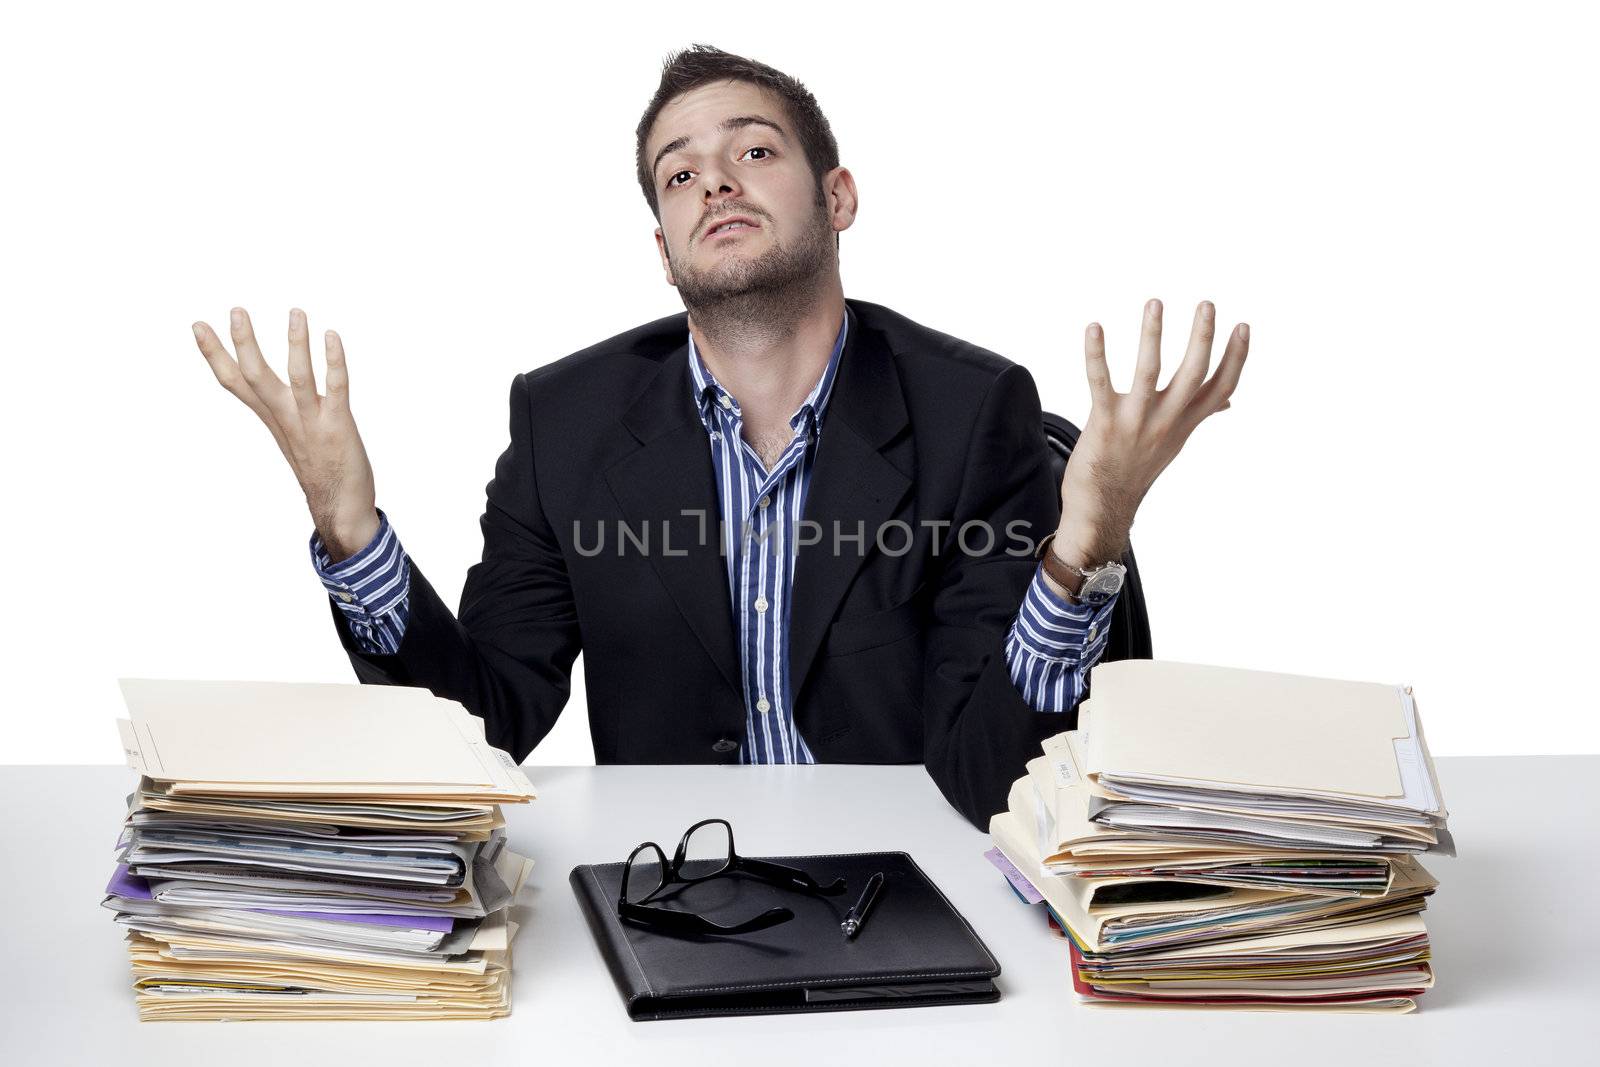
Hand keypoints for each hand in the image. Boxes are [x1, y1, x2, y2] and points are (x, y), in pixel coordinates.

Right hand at [192, 306, 378, 558]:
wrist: (340, 511)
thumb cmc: (320, 469)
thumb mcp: (292, 435)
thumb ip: (281, 409)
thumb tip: (268, 388)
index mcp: (272, 418)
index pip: (235, 382)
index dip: (215, 354)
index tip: (197, 324)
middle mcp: (286, 419)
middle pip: (257, 377)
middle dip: (244, 344)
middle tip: (236, 309)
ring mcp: (311, 424)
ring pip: (298, 379)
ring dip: (296, 345)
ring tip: (297, 312)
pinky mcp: (339, 428)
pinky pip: (336, 390)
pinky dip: (334, 363)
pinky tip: (333, 336)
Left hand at [1053, 298, 1248, 567]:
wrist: (1103, 506)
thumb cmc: (1137, 466)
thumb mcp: (1175, 441)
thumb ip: (1198, 414)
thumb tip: (1228, 401)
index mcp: (1185, 423)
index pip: (1221, 388)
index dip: (1235, 358)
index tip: (1243, 326)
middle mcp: (1166, 422)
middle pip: (1193, 375)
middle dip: (1202, 337)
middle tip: (1207, 304)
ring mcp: (1136, 423)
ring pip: (1149, 372)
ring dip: (1152, 335)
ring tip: (1155, 302)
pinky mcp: (1104, 424)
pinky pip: (1100, 383)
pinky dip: (1096, 354)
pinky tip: (1094, 327)